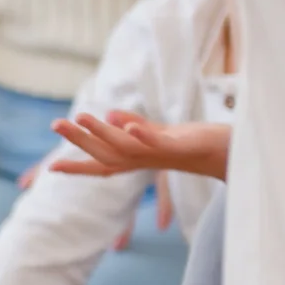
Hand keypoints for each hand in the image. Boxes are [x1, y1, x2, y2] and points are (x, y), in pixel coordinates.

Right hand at [48, 113, 231, 184]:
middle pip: (105, 154)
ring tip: (81, 117)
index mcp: (139, 159)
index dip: (77, 167)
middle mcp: (146, 160)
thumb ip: (138, 127)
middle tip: (55, 124)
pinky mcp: (182, 146)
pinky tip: (127, 125)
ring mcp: (163, 154)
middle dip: (79, 140)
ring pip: (125, 148)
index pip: (102, 164)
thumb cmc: (199, 145)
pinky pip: (158, 142)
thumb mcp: (164, 135)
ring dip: (101, 134)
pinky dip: (141, 135)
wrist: (235, 153)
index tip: (50, 168)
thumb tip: (112, 116)